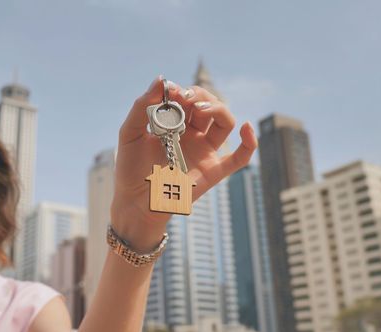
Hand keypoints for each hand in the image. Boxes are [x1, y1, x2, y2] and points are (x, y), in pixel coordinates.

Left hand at [110, 76, 257, 250]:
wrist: (135, 203)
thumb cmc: (130, 169)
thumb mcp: (130, 133)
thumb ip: (142, 107)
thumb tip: (161, 79)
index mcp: (174, 124)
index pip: (187, 99)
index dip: (182, 91)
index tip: (172, 90)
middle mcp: (192, 135)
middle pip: (208, 105)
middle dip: (199, 95)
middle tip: (185, 97)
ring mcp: (204, 151)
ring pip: (224, 121)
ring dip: (217, 108)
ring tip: (200, 108)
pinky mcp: (214, 170)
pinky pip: (240, 157)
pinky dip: (250, 142)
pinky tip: (247, 127)